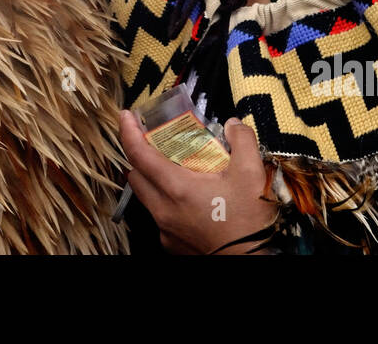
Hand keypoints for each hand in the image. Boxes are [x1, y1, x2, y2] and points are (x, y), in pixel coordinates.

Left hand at [119, 109, 277, 253]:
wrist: (249, 261)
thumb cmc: (247, 222)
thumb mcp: (251, 173)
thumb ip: (242, 140)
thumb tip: (233, 125)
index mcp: (176, 187)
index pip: (138, 154)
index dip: (128, 132)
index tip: (126, 116)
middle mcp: (163, 209)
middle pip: (135, 175)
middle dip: (138, 155)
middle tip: (151, 140)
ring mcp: (165, 229)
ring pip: (146, 197)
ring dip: (151, 179)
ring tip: (171, 167)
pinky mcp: (171, 243)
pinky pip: (160, 216)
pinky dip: (166, 201)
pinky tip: (186, 198)